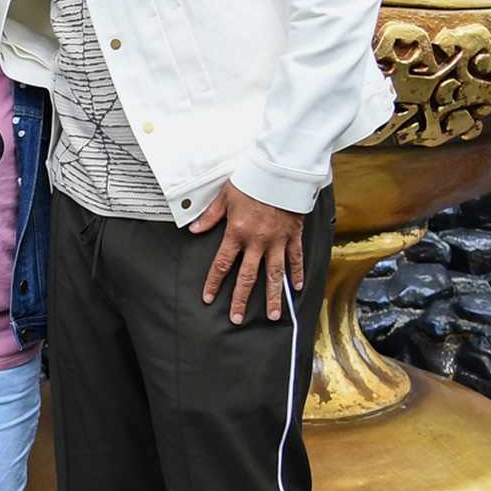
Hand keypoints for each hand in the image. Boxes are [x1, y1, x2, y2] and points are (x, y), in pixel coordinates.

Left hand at [189, 182, 305, 324]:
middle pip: (247, 277)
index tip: (208, 298)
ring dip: (272, 297)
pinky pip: (295, 258)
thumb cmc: (252, 180)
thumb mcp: (225, 196)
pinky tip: (296, 288)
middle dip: (240, 300)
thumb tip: (194, 229)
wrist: (280, 171)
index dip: (214, 282)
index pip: (223, 264)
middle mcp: (257, 242)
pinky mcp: (293, 235)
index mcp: (237, 233)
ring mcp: (277, 241)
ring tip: (272, 316)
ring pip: (274, 275)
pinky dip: (296, 273)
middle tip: (236, 318)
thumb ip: (210, 216)